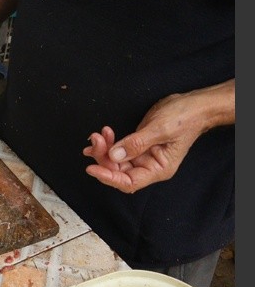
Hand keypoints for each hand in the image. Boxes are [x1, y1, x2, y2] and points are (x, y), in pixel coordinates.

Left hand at [82, 82, 233, 192]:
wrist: (193, 105)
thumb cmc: (185, 118)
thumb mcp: (160, 129)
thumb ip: (136, 143)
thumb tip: (114, 155)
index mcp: (158, 169)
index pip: (129, 181)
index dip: (109, 177)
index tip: (92, 168)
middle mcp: (148, 166)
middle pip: (118, 171)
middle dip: (103, 157)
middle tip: (96, 139)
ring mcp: (142, 156)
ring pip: (115, 160)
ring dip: (103, 149)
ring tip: (98, 135)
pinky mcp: (137, 145)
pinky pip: (117, 150)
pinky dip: (107, 144)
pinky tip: (101, 136)